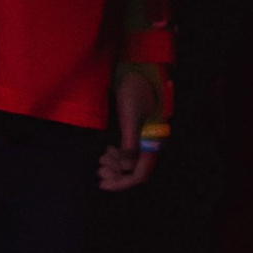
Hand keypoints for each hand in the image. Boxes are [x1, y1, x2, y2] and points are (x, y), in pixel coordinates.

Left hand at [100, 61, 166, 190]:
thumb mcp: (130, 119)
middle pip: (134, 172)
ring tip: (101, 160)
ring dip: (114, 166)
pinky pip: (126, 153)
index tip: (103, 183)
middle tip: (99, 169)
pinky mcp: (135, 132)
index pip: (140, 174)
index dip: (122, 183)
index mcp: (153, 142)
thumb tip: (125, 168)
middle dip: (116, 174)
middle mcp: (150, 144)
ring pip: (129, 164)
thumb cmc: (135, 92)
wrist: (137, 70)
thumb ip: (129, 145)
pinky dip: (115, 156)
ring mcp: (142, 138)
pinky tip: (107, 152)